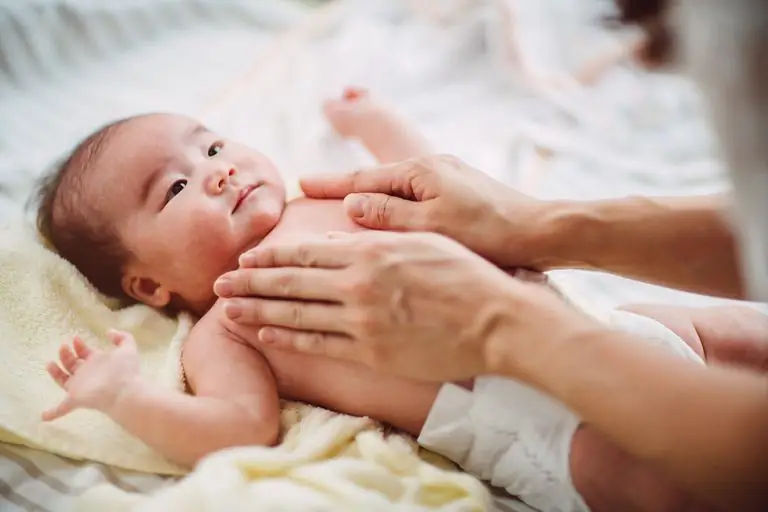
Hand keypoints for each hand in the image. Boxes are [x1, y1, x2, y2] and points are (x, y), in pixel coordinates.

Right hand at [42, 330, 140, 420]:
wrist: (124, 392)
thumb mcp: (128, 349)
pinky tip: (44, 416)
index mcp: (98, 363)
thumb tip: (109, 332)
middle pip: (73, 364)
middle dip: (66, 354)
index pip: (86, 353)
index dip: (80, 346)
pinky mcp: (75, 399)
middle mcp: (88, 374)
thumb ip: (123, 337)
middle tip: (63, 346)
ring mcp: (80, 387)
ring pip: (63, 380)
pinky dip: (53, 413)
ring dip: (55, 372)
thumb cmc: (125, 370)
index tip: (76, 338)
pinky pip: (61, 408)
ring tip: (50, 363)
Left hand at [215, 231, 588, 381]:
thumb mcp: (421, 239)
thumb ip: (377, 236)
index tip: (243, 261)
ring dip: (257, 310)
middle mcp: (357, 284)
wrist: (495, 318)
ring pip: (295, 313)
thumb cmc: (465, 272)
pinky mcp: (371, 352)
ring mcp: (362, 320)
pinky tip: (264, 334)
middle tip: (216, 286)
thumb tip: (340, 236)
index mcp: (369, 251)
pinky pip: (318, 344)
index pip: (304, 253)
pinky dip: (287, 338)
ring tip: (227, 311)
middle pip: (289, 282)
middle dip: (248, 284)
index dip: (268, 258)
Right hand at [299, 154, 548, 268]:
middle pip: (376, 177)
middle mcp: (431, 167)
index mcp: (420, 172)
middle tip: (309, 186)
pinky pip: (413, 195)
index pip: (362, 178)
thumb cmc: (488, 233)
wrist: (542, 232)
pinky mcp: (460, 193)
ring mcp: (447, 178)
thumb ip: (388, 215)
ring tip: (341, 199)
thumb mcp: (432, 226)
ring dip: (367, 193)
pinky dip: (391, 202)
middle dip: (342, 184)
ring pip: (395, 187)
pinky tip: (387, 211)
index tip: (301, 184)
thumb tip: (351, 204)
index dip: (330, 185)